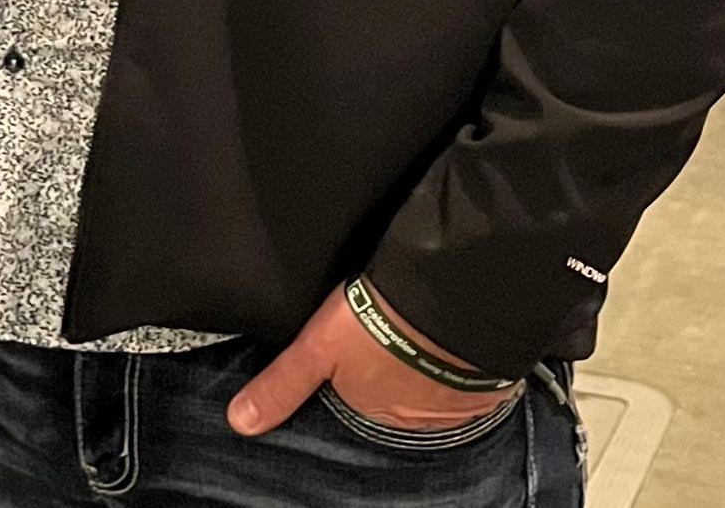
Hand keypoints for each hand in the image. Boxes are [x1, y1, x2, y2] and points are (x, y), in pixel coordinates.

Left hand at [228, 284, 511, 439]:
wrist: (445, 300)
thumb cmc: (377, 324)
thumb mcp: (316, 350)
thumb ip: (282, 385)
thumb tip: (240, 423)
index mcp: (373, 409)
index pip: (359, 395)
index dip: (355, 367)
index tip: (359, 344)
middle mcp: (414, 417)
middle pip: (396, 390)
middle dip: (392, 367)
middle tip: (389, 330)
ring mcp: (452, 401)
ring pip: (433, 383)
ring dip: (428, 362)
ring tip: (420, 327)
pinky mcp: (484, 382)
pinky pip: (471, 377)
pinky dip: (461, 361)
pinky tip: (453, 335)